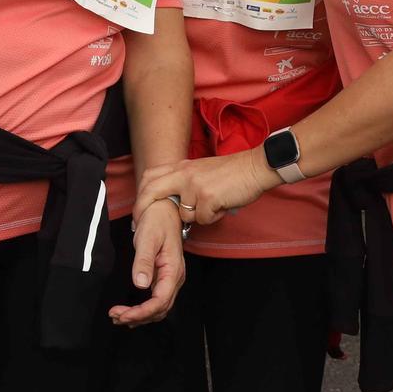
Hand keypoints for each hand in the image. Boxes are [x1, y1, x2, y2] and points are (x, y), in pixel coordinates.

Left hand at [110, 200, 186, 327]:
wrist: (163, 211)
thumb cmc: (157, 222)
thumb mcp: (148, 238)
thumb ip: (144, 261)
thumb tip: (140, 285)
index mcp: (173, 271)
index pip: (160, 301)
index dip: (142, 312)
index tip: (123, 315)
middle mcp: (174, 279)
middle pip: (160, 309)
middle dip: (138, 317)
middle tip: (115, 316)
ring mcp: (170, 280)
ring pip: (159, 308)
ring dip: (140, 316)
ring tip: (118, 317)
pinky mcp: (163, 278)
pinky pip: (156, 301)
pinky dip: (144, 311)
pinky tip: (131, 313)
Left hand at [134, 150, 280, 226]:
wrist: (254, 168)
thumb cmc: (232, 173)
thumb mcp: (201, 170)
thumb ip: (185, 181)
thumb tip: (173, 202)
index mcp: (182, 166)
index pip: (150, 176)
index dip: (140, 194)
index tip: (138, 211)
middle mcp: (184, 174)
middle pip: (152, 192)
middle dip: (142, 210)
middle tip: (139, 226)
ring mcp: (195, 186)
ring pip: (184, 215)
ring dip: (199, 216)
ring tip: (214, 204)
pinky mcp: (207, 198)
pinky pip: (203, 220)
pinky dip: (214, 217)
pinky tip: (223, 205)